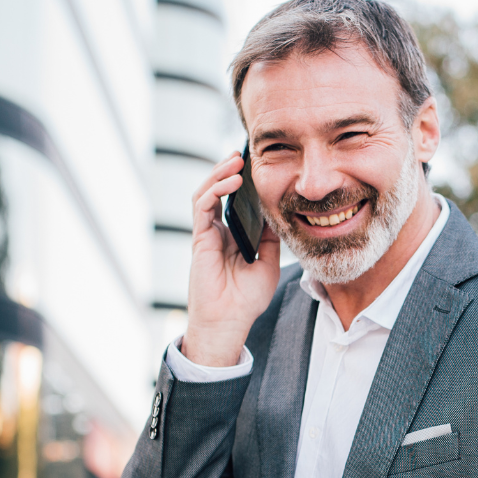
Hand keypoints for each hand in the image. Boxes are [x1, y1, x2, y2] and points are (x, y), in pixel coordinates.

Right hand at [183, 150, 281, 366]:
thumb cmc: (247, 300)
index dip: (243, 182)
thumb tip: (277, 213)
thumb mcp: (269, 264)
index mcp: (232, 235)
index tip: (258, 166)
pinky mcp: (199, 238)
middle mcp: (217, 231)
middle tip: (244, 154)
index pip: (235, 200)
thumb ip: (270, 238)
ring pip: (207, 192)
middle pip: (218, 191)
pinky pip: (203, 205)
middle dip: (228, 170)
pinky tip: (232, 181)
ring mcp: (207, 233)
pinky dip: (216, 189)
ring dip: (220, 173)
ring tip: (236, 160)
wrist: (229, 322)